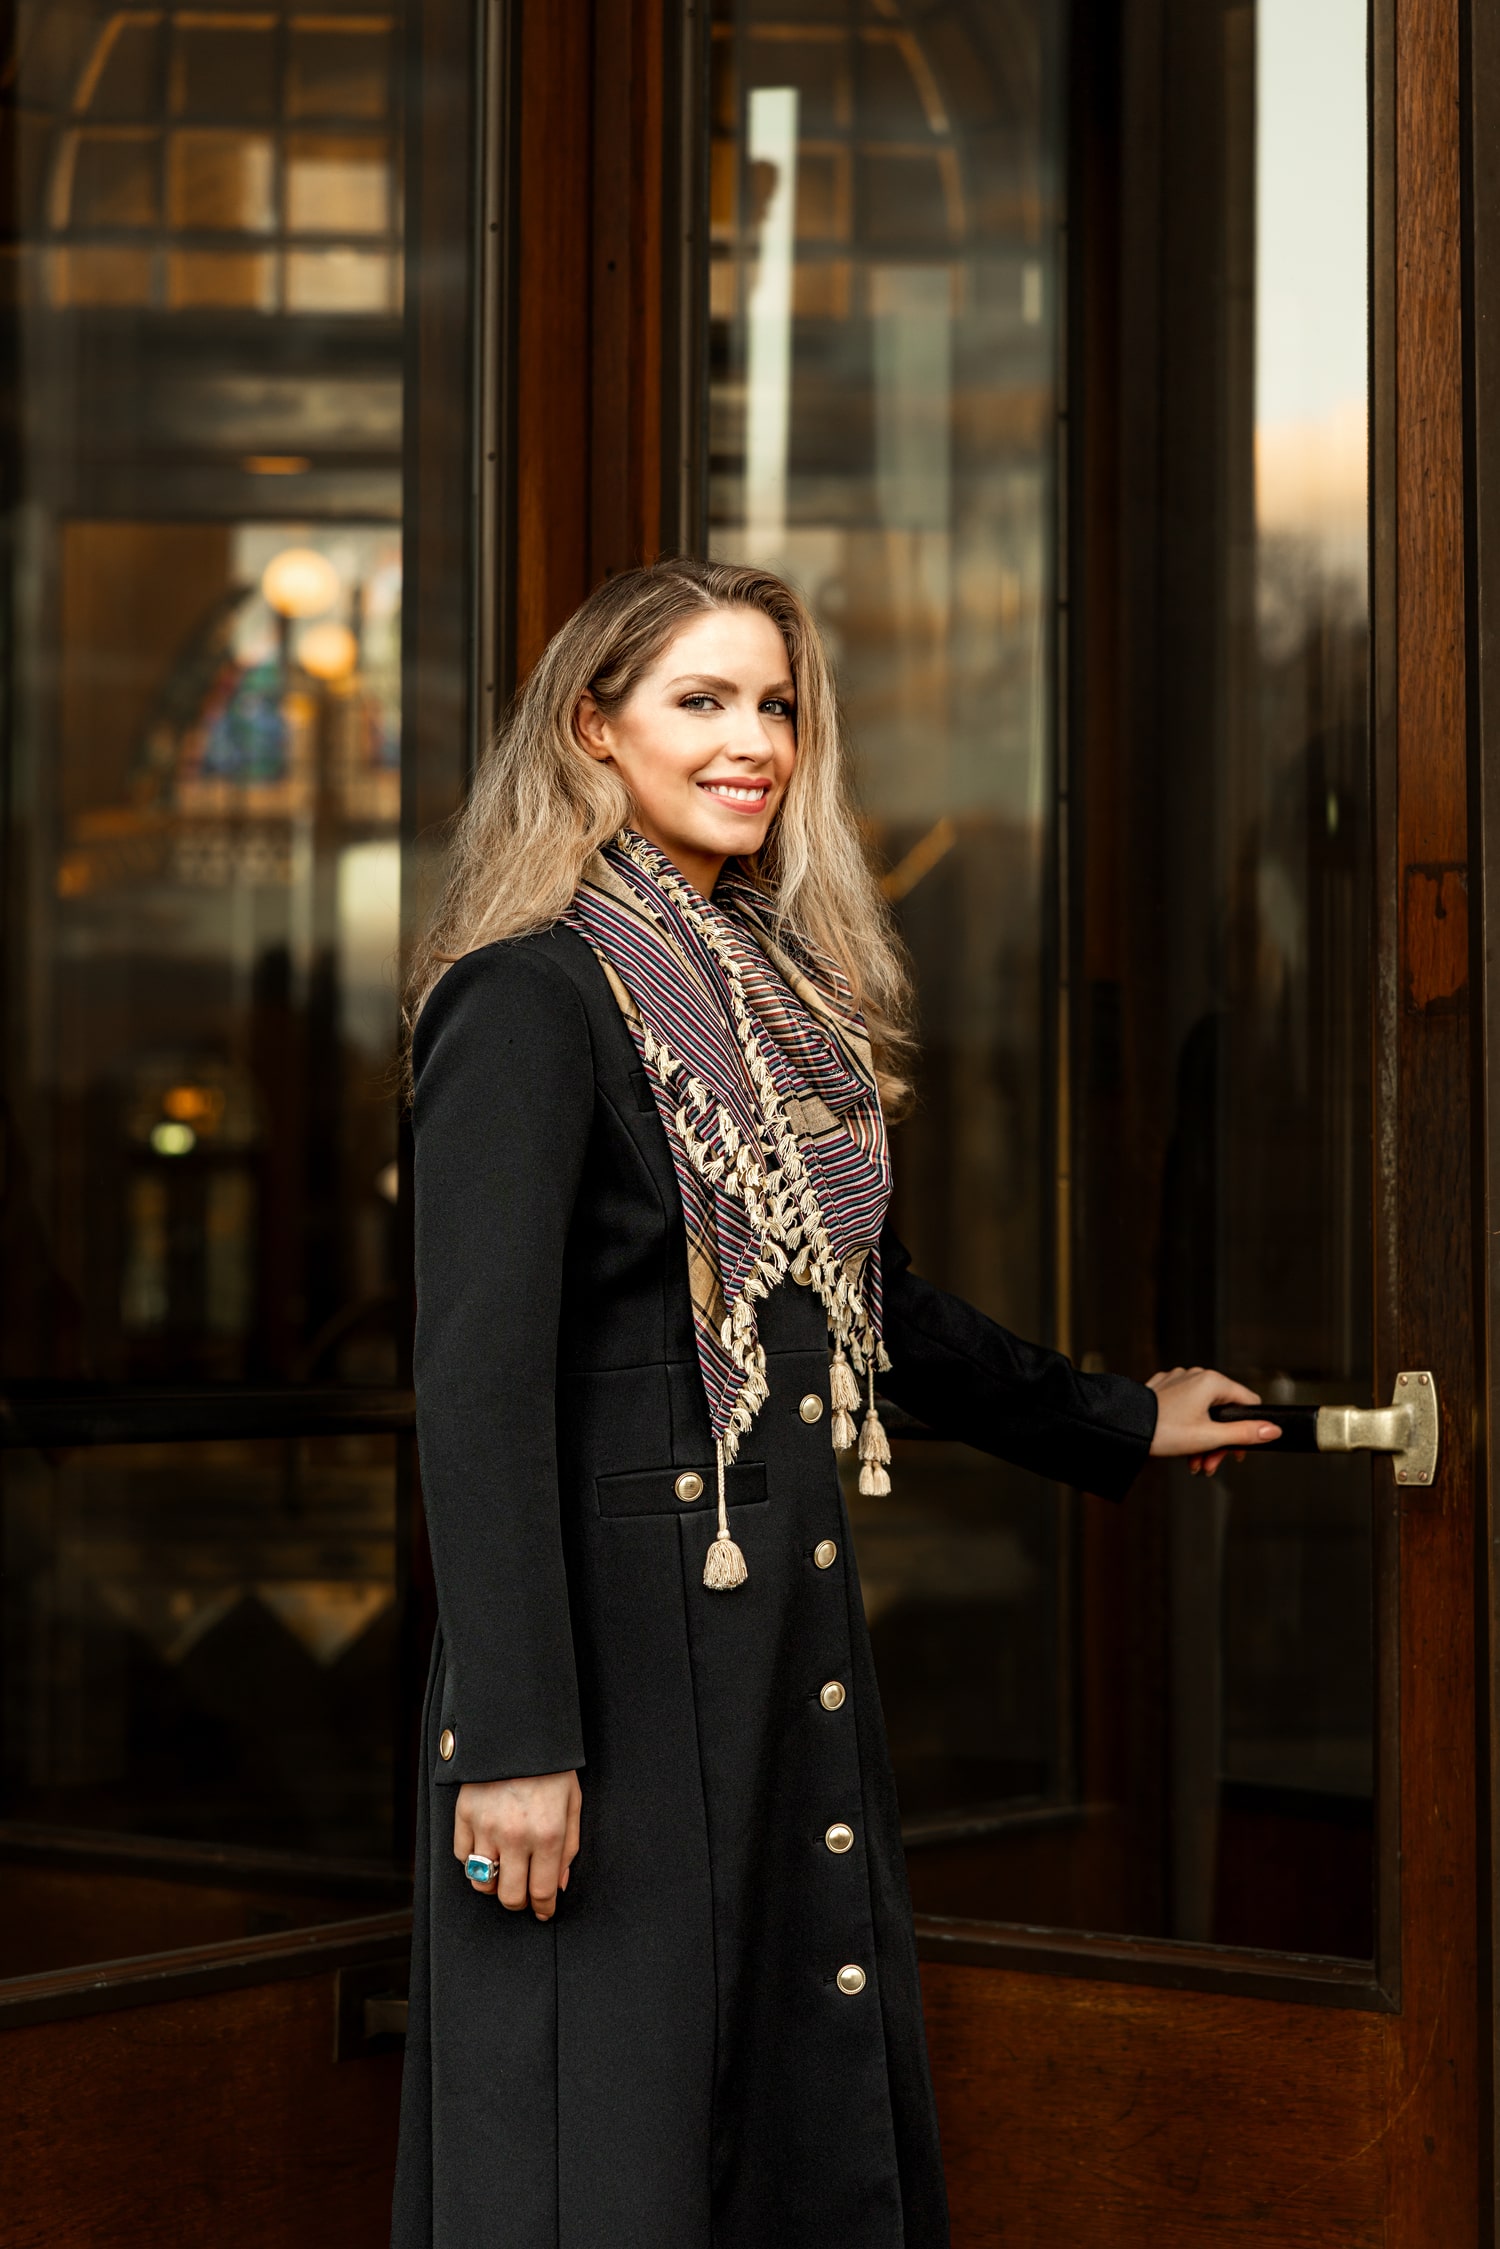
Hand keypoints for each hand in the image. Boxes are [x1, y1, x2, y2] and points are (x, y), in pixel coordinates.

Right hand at [454, 1771, 581, 1919]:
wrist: (517, 1729)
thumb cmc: (551, 1766)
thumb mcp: (572, 1802)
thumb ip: (568, 1847)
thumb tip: (557, 1885)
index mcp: (548, 1834)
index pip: (541, 1891)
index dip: (543, 1908)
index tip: (543, 1912)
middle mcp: (516, 1836)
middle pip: (509, 1896)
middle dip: (518, 1901)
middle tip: (524, 1893)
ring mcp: (486, 1826)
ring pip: (481, 1882)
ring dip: (493, 1883)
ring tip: (503, 1871)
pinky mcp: (464, 1815)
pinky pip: (462, 1856)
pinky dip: (473, 1859)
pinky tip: (486, 1847)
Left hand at [1146, 1365, 1282, 1477]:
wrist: (1122, 1428)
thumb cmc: (1162, 1431)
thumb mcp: (1209, 1437)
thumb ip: (1244, 1433)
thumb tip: (1273, 1430)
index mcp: (1211, 1381)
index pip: (1247, 1403)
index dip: (1249, 1430)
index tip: (1238, 1453)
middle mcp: (1195, 1375)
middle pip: (1223, 1412)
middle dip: (1220, 1443)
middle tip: (1210, 1465)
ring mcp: (1178, 1380)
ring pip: (1203, 1413)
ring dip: (1204, 1441)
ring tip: (1194, 1463)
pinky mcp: (1163, 1389)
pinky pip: (1185, 1409)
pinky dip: (1187, 1429)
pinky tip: (1180, 1448)